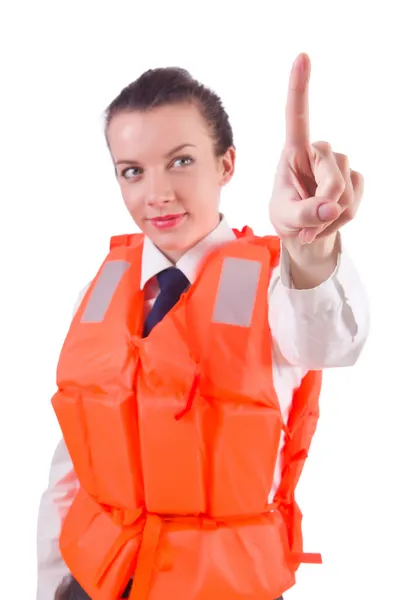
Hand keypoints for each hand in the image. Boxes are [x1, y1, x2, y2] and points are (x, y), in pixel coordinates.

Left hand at [269, 53, 363, 245]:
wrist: (305, 231)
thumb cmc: (287, 217)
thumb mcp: (287, 218)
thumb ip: (305, 214)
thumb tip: (331, 207)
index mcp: (294, 151)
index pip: (298, 116)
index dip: (299, 87)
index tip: (301, 56)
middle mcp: (319, 152)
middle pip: (333, 176)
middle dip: (323, 204)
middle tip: (307, 225)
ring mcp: (339, 164)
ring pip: (344, 193)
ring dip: (330, 217)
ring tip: (314, 222)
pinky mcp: (354, 179)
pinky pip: (354, 203)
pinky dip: (340, 220)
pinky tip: (329, 219)